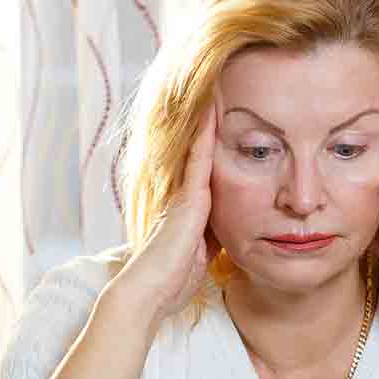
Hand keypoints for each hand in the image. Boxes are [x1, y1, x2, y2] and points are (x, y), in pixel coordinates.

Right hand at [107, 100, 221, 342]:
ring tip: (217, 84)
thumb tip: (227, 237)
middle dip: (208, 124)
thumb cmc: (172, 284)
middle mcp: (186, 197)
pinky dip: (205, 133)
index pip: (208, 174)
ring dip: (206, 119)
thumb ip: (210, 242)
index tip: (229, 122)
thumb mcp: (199, 258)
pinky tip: (213, 107)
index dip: (214, 148)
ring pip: (198, 148)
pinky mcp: (187, 199)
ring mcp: (184, 195)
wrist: (149, 293)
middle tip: (220, 86)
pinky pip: (199, 158)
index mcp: (191, 213)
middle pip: (201, 152)